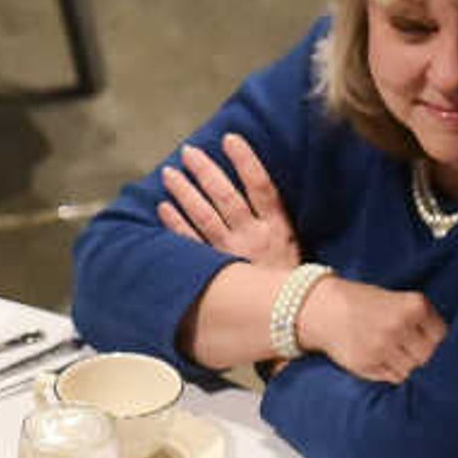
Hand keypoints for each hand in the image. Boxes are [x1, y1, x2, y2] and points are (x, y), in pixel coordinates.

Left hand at [157, 133, 300, 271]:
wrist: (290, 318)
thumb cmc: (292, 282)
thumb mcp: (294, 247)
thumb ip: (276, 223)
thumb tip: (260, 191)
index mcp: (277, 227)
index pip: (261, 185)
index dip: (245, 160)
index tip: (230, 139)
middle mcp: (253, 236)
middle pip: (225, 196)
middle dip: (205, 171)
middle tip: (188, 152)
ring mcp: (232, 253)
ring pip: (204, 216)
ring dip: (185, 192)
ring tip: (169, 173)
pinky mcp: (216, 269)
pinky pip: (191, 243)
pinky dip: (175, 224)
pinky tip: (163, 208)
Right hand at [295, 278, 447, 383]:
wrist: (325, 309)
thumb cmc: (367, 304)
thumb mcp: (399, 300)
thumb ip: (422, 320)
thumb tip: (446, 350)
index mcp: (412, 306)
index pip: (442, 336)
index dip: (437, 341)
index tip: (431, 342)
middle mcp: (398, 327)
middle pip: (428, 356)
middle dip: (424, 357)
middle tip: (416, 353)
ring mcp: (381, 348)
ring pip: (411, 371)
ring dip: (408, 367)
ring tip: (399, 358)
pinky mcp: (366, 364)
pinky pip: (392, 378)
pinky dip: (393, 374)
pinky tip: (385, 362)